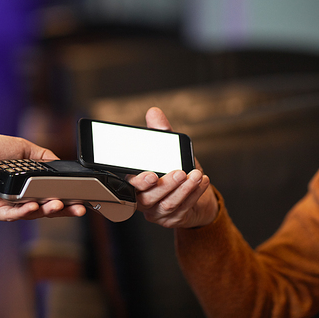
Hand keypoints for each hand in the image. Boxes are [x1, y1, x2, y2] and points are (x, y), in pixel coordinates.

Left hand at [0, 133, 85, 220]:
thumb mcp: (24, 149)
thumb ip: (44, 157)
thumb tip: (61, 164)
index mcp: (27, 188)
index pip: (51, 198)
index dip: (67, 201)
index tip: (82, 201)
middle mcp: (18, 200)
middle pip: (45, 211)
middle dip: (64, 211)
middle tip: (79, 209)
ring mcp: (5, 206)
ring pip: (30, 215)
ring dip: (46, 211)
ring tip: (58, 205)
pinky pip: (9, 214)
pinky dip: (22, 213)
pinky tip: (33, 207)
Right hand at [128, 107, 218, 227]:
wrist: (195, 193)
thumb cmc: (176, 169)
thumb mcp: (168, 150)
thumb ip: (160, 133)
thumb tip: (154, 113)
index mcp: (135, 184)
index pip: (130, 186)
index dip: (139, 182)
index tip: (151, 175)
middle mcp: (143, 201)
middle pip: (147, 198)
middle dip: (165, 185)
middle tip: (179, 172)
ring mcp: (157, 212)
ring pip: (167, 204)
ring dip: (183, 190)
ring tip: (196, 175)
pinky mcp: (173, 219)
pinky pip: (183, 208)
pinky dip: (194, 194)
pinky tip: (202, 182)